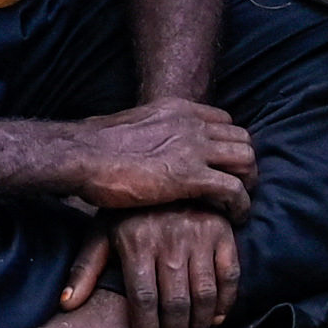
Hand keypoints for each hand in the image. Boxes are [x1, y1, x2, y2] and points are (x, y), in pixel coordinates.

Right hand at [52, 96, 256, 221]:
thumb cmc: (94, 148)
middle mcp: (191, 124)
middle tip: (237, 186)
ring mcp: (193, 148)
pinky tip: (235, 217)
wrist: (81, 155)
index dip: (228, 146)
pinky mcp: (190, 176)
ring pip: (246, 160)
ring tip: (237, 203)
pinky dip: (241, 205)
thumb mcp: (133, 127)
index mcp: (177, 110)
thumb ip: (153, 134)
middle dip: (245, 164)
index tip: (223, 165)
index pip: (224, 121)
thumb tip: (149, 146)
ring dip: (247, 182)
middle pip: (242, 138)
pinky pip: (234, 189)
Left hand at [63, 204, 247, 327]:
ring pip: (203, 295)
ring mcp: (200, 234)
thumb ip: (85, 268)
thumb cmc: (129, 210)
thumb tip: (68, 304)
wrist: (163, 169)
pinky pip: (229, 275)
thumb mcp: (102, 231)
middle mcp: (170, 239)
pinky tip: (214, 318)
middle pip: (175, 303)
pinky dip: (225, 302)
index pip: (143, 300)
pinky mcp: (223, 231)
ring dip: (199, 326)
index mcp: (137, 242)